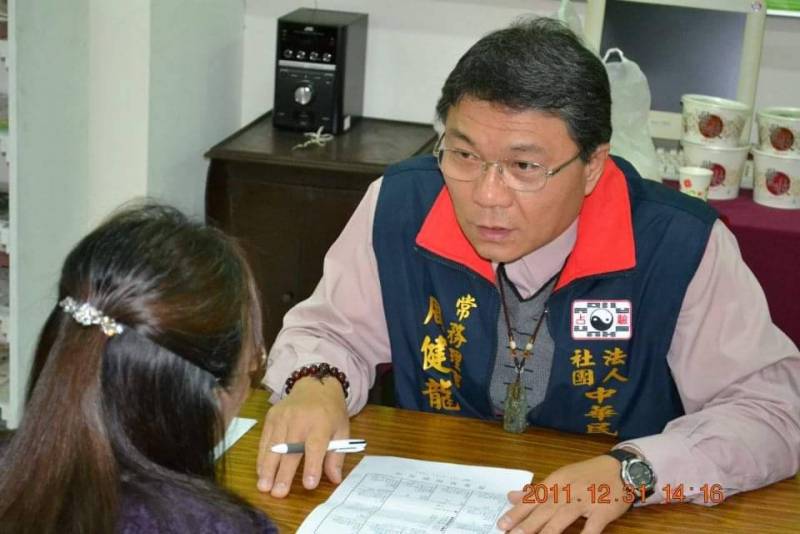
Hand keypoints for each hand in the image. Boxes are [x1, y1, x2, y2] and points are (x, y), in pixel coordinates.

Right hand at [256, 376, 349, 497]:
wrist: (316, 385)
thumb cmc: (331, 412)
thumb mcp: (342, 431)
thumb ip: (336, 455)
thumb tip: (335, 479)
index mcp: (321, 423)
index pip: (315, 446)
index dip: (312, 466)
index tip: (309, 484)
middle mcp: (300, 420)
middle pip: (290, 449)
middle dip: (283, 473)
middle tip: (278, 493)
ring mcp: (283, 417)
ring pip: (274, 446)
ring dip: (268, 468)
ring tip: (264, 487)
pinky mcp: (271, 416)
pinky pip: (265, 439)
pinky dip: (262, 457)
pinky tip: (261, 471)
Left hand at [498, 455, 631, 533]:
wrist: (621, 469)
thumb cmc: (587, 475)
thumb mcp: (560, 477)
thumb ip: (536, 490)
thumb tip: (511, 496)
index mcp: (556, 481)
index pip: (533, 498)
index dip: (517, 512)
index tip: (502, 524)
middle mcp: (568, 490)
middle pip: (545, 509)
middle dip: (527, 524)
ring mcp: (586, 501)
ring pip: (563, 517)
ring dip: (548, 532)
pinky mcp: (603, 511)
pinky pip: (592, 527)